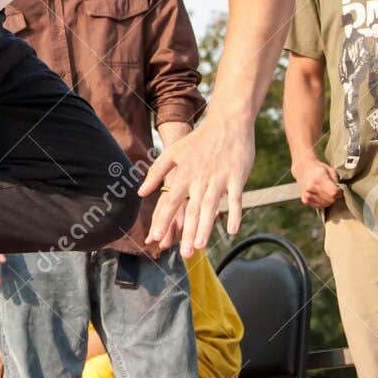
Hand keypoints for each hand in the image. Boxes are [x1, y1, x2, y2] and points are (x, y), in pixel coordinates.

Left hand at [139, 111, 254, 256]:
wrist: (227, 122)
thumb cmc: (199, 140)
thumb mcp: (173, 152)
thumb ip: (156, 172)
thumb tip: (141, 193)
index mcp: (183, 174)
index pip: (169, 201)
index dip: (162, 220)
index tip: (154, 238)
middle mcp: (200, 179)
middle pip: (191, 210)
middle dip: (187, 233)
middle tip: (184, 254)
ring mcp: (219, 179)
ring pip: (211, 208)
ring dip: (206, 228)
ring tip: (200, 247)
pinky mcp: (236, 177)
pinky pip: (235, 199)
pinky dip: (234, 215)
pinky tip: (232, 231)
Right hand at [292, 157, 343, 210]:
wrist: (303, 170)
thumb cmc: (319, 169)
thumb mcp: (330, 170)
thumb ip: (336, 181)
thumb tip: (340, 192)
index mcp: (318, 178)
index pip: (334, 192)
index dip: (339, 192)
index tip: (339, 189)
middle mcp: (311, 188)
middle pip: (331, 199)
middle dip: (335, 196)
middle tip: (334, 190)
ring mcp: (307, 195)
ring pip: (326, 204)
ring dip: (330, 200)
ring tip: (327, 192)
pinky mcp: (305, 200)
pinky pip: (320, 206)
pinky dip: (324, 202)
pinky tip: (322, 195)